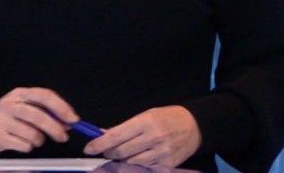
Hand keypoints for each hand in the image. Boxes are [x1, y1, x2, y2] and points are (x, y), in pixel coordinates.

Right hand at [0, 87, 80, 152]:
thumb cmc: (11, 116)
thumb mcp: (26, 106)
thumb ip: (46, 111)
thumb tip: (68, 122)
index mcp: (20, 93)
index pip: (44, 95)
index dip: (61, 107)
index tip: (73, 119)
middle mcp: (9, 104)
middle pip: (38, 116)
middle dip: (55, 128)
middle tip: (63, 137)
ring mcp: (1, 120)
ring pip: (32, 134)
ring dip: (39, 140)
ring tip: (34, 139)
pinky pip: (23, 145)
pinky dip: (28, 147)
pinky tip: (22, 144)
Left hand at [83, 106, 199, 167]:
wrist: (195, 126)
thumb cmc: (168, 117)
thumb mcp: (146, 115)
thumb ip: (125, 127)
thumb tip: (104, 134)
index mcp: (146, 122)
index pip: (116, 136)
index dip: (99, 144)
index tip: (89, 148)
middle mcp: (153, 138)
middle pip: (121, 152)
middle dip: (109, 152)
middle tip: (105, 150)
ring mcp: (160, 154)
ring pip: (130, 163)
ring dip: (122, 160)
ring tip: (123, 153)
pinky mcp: (166, 165)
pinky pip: (144, 168)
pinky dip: (136, 165)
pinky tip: (137, 158)